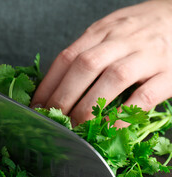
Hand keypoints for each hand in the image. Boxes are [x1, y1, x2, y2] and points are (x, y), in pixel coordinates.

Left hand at [31, 0, 171, 125]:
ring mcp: (147, 55)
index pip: (67, 57)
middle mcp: (122, 39)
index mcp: (101, 30)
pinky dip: (125, 113)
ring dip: (90, 106)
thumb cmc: (140, 29)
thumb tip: (57, 84)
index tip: (37, 106)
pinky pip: (145, 94)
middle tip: (53, 119)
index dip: (49, 84)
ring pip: (113, 78)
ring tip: (76, 126)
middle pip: (86, 66)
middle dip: (64, 96)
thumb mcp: (108, 31)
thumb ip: (86, 51)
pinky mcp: (169, 73)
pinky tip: (110, 127)